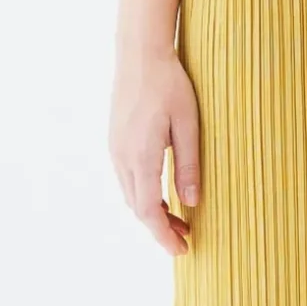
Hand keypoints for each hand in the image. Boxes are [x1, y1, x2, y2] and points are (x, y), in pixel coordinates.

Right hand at [111, 49, 200, 255]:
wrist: (139, 54)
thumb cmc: (169, 84)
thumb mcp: (188, 125)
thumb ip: (188, 165)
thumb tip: (190, 203)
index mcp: (140, 157)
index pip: (150, 211)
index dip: (164, 236)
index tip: (181, 251)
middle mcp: (122, 157)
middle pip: (138, 208)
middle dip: (160, 228)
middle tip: (185, 240)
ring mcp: (115, 149)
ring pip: (131, 195)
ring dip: (152, 212)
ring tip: (178, 220)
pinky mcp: (115, 140)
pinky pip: (127, 179)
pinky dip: (143, 194)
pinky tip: (162, 193)